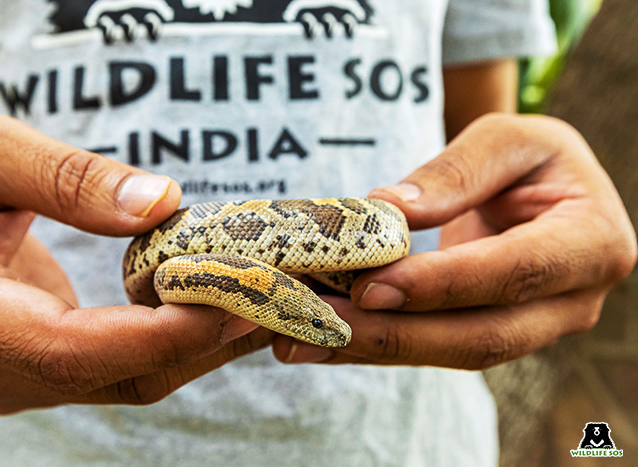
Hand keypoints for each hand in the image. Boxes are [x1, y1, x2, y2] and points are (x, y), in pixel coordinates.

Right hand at [0, 114, 269, 414]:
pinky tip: (229, 306)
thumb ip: (64, 177)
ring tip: (269, 297)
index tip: (231, 296)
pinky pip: (131, 369)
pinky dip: (186, 341)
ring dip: (207, 344)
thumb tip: (161, 203)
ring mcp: (25, 378)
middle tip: (275, 290)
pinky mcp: (52, 371)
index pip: (70, 349)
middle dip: (205, 337)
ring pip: (135, 380)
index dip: (158, 332)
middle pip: (120, 374)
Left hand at [273, 114, 636, 368]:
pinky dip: (377, 344)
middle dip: (397, 334)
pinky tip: (322, 339)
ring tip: (301, 340)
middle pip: (482, 335)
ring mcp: (535, 328)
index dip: (443, 284)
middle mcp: (572, 300)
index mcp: (591, 242)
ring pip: (452, 352)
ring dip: (375, 349)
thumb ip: (457, 172)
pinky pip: (435, 347)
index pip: (515, 272)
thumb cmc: (532, 157)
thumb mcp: (507, 139)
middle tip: (322, 325)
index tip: (373, 285)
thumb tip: (388, 209)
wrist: (545, 190)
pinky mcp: (493, 334)